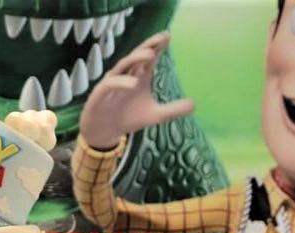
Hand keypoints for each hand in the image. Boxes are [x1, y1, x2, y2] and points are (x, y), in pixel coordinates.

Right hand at [79, 31, 194, 150]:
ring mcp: (112, 84)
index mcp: (139, 77)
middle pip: (136, 57)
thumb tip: (194, 104)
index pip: (149, 58)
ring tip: (149, 54)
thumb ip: (172, 110)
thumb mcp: (154, 116)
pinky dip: (121, 82)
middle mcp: (126, 76)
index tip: (167, 36)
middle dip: (148, 46)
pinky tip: (133, 83)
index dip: (157, 47)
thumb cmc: (128, 119)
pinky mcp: (100, 94)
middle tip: (161, 38)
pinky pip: (110, 84)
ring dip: (135, 59)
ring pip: (123, 66)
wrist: (105, 134)